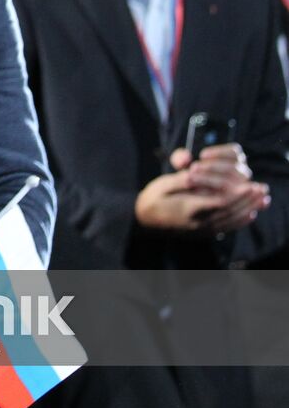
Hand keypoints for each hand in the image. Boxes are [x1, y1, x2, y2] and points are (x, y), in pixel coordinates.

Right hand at [135, 145, 271, 233]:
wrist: (144, 221)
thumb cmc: (153, 199)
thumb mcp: (163, 184)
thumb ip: (182, 179)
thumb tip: (196, 174)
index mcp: (188, 208)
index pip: (219, 202)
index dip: (236, 193)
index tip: (249, 184)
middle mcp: (198, 222)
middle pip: (230, 211)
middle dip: (248, 199)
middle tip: (262, 188)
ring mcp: (202, 230)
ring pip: (231, 220)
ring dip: (249, 209)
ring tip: (263, 200)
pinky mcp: (203, 233)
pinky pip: (226, 228)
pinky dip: (240, 221)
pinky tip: (251, 215)